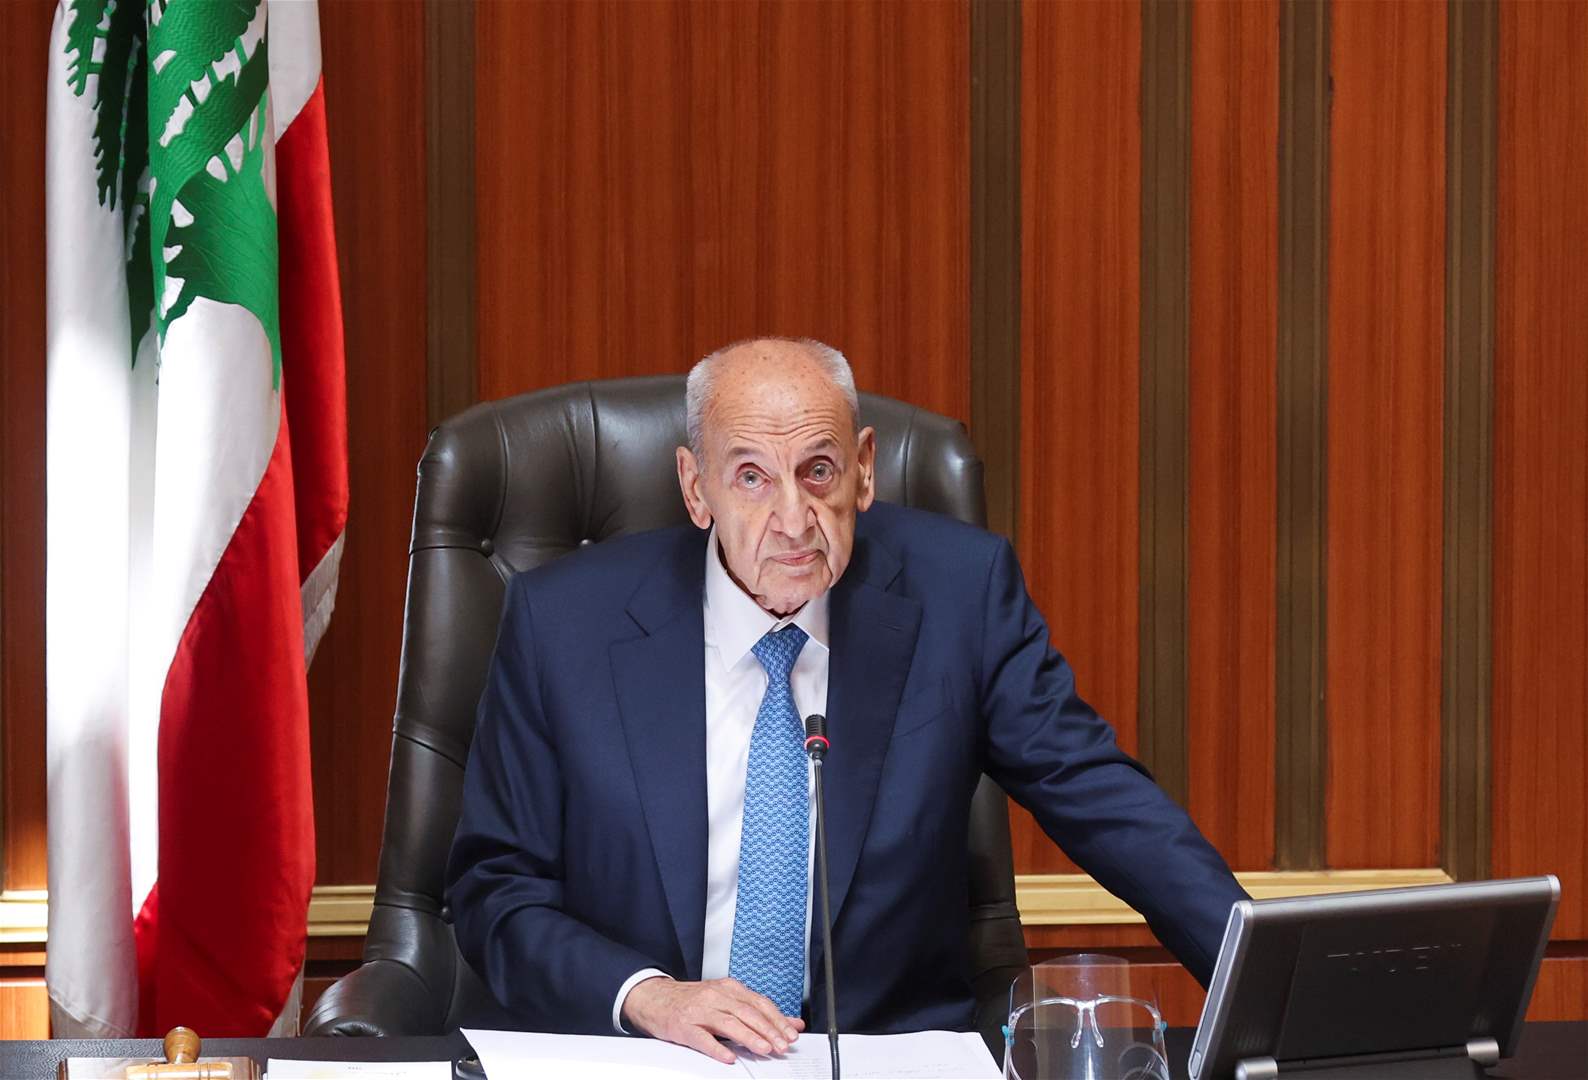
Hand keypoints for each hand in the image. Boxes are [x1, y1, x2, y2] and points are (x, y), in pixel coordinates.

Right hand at [621, 976, 803, 1063]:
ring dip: (749, 1037)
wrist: (656, 998)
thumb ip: (759, 1011)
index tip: (791, 1033)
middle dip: (768, 1030)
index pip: (760, 1003)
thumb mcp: (727, 1000)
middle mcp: (716, 996)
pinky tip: (728, 1057)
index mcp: (729, 989)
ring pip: (729, 1023)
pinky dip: (716, 1048)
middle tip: (782, 1045)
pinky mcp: (684, 1026)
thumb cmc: (694, 1001)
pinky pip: (702, 1038)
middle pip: (748, 1013)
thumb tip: (792, 1022)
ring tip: (764, 1049)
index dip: (777, 1019)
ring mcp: (699, 1010)